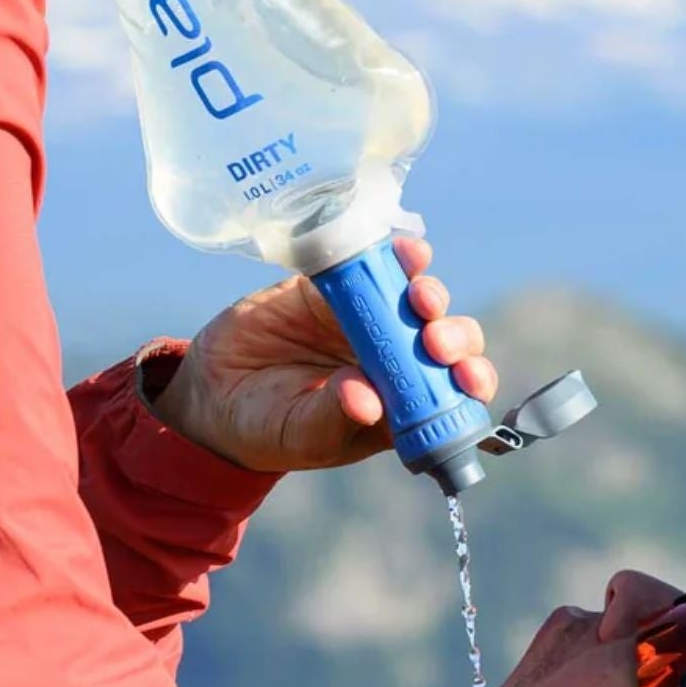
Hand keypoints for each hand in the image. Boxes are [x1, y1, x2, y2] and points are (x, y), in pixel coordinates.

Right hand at [152, 237, 499, 473]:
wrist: (214, 391)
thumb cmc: (267, 428)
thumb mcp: (300, 433)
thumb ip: (334, 418)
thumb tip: (366, 399)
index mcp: (400, 404)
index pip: (453, 391)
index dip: (471, 380)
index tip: (468, 378)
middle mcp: (395, 360)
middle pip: (447, 341)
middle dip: (454, 336)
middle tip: (435, 340)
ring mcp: (369, 320)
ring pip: (419, 300)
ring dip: (430, 295)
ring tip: (420, 299)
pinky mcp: (337, 288)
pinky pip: (373, 265)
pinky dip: (396, 256)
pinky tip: (407, 252)